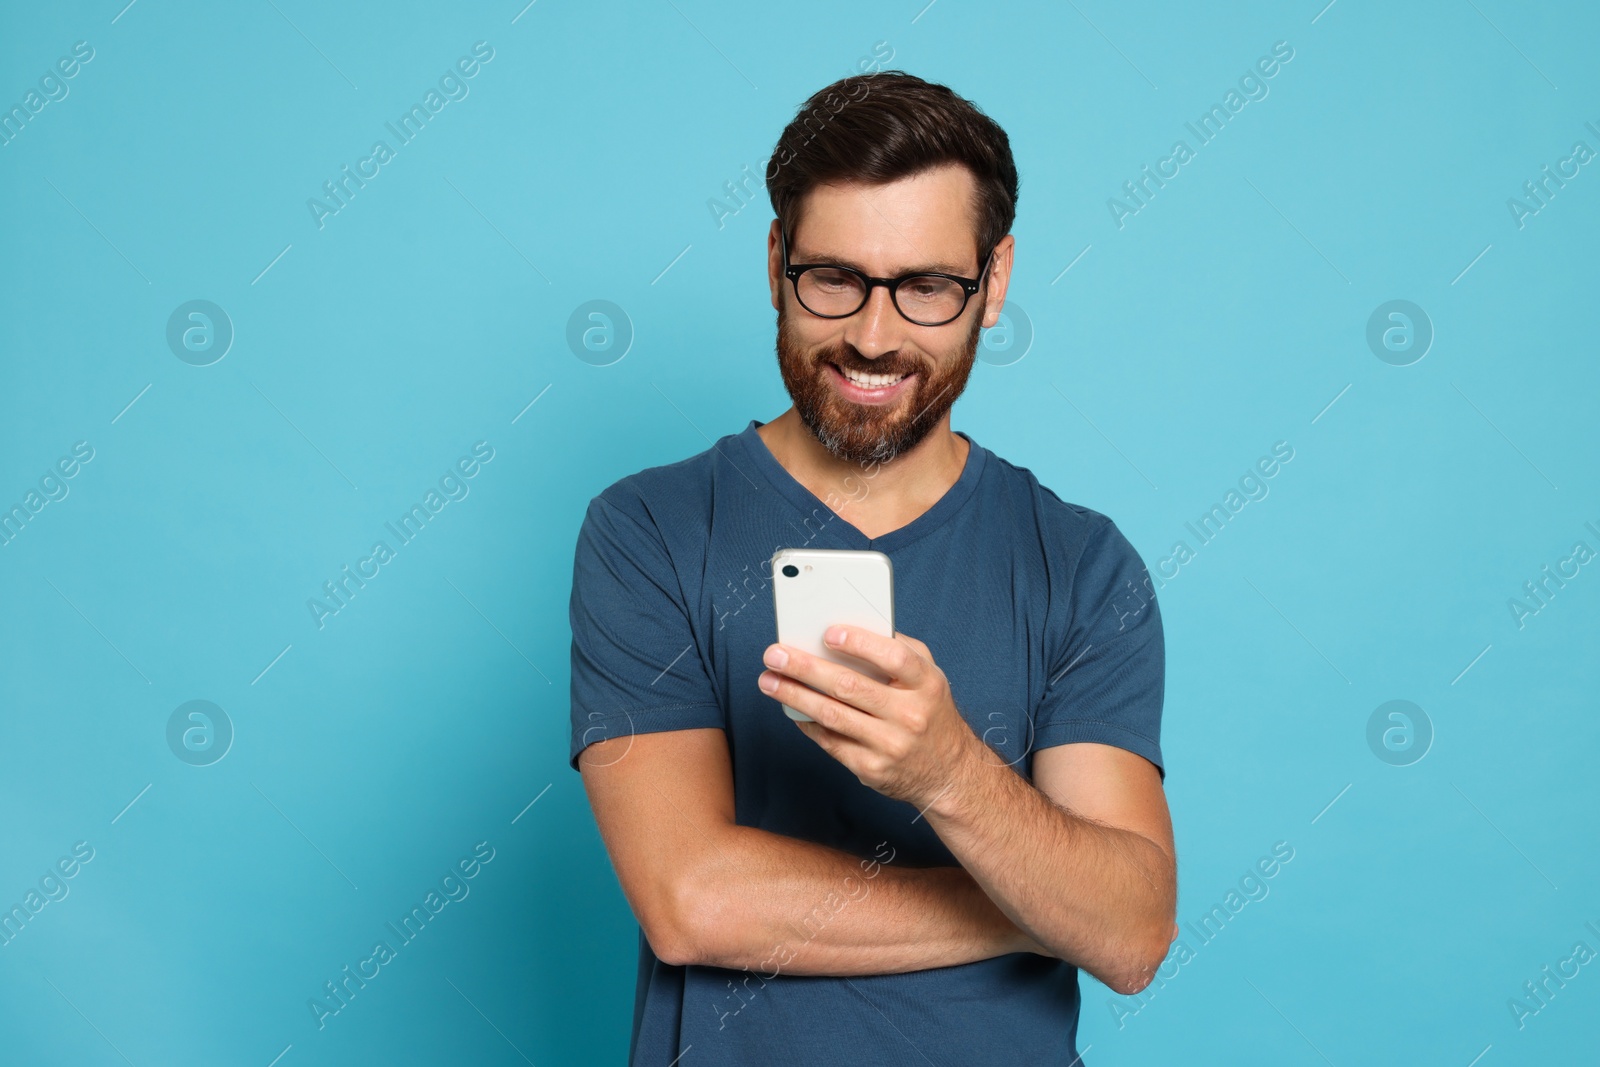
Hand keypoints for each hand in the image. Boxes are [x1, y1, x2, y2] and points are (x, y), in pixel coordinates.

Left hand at [757, 625, 979, 811]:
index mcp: (927, 685)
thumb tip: (851, 629)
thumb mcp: (930, 677)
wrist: (949, 773)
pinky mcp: (872, 769)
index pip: (894, 658)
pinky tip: (790, 708)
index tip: (827, 633)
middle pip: (850, 687)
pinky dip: (806, 722)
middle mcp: (911, 716)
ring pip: (832, 716)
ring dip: (794, 696)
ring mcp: (890, 745)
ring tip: (769, 680)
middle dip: (806, 668)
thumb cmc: (931, 712)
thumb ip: (899, 651)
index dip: (860, 643)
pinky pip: (830, 741)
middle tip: (775, 654)